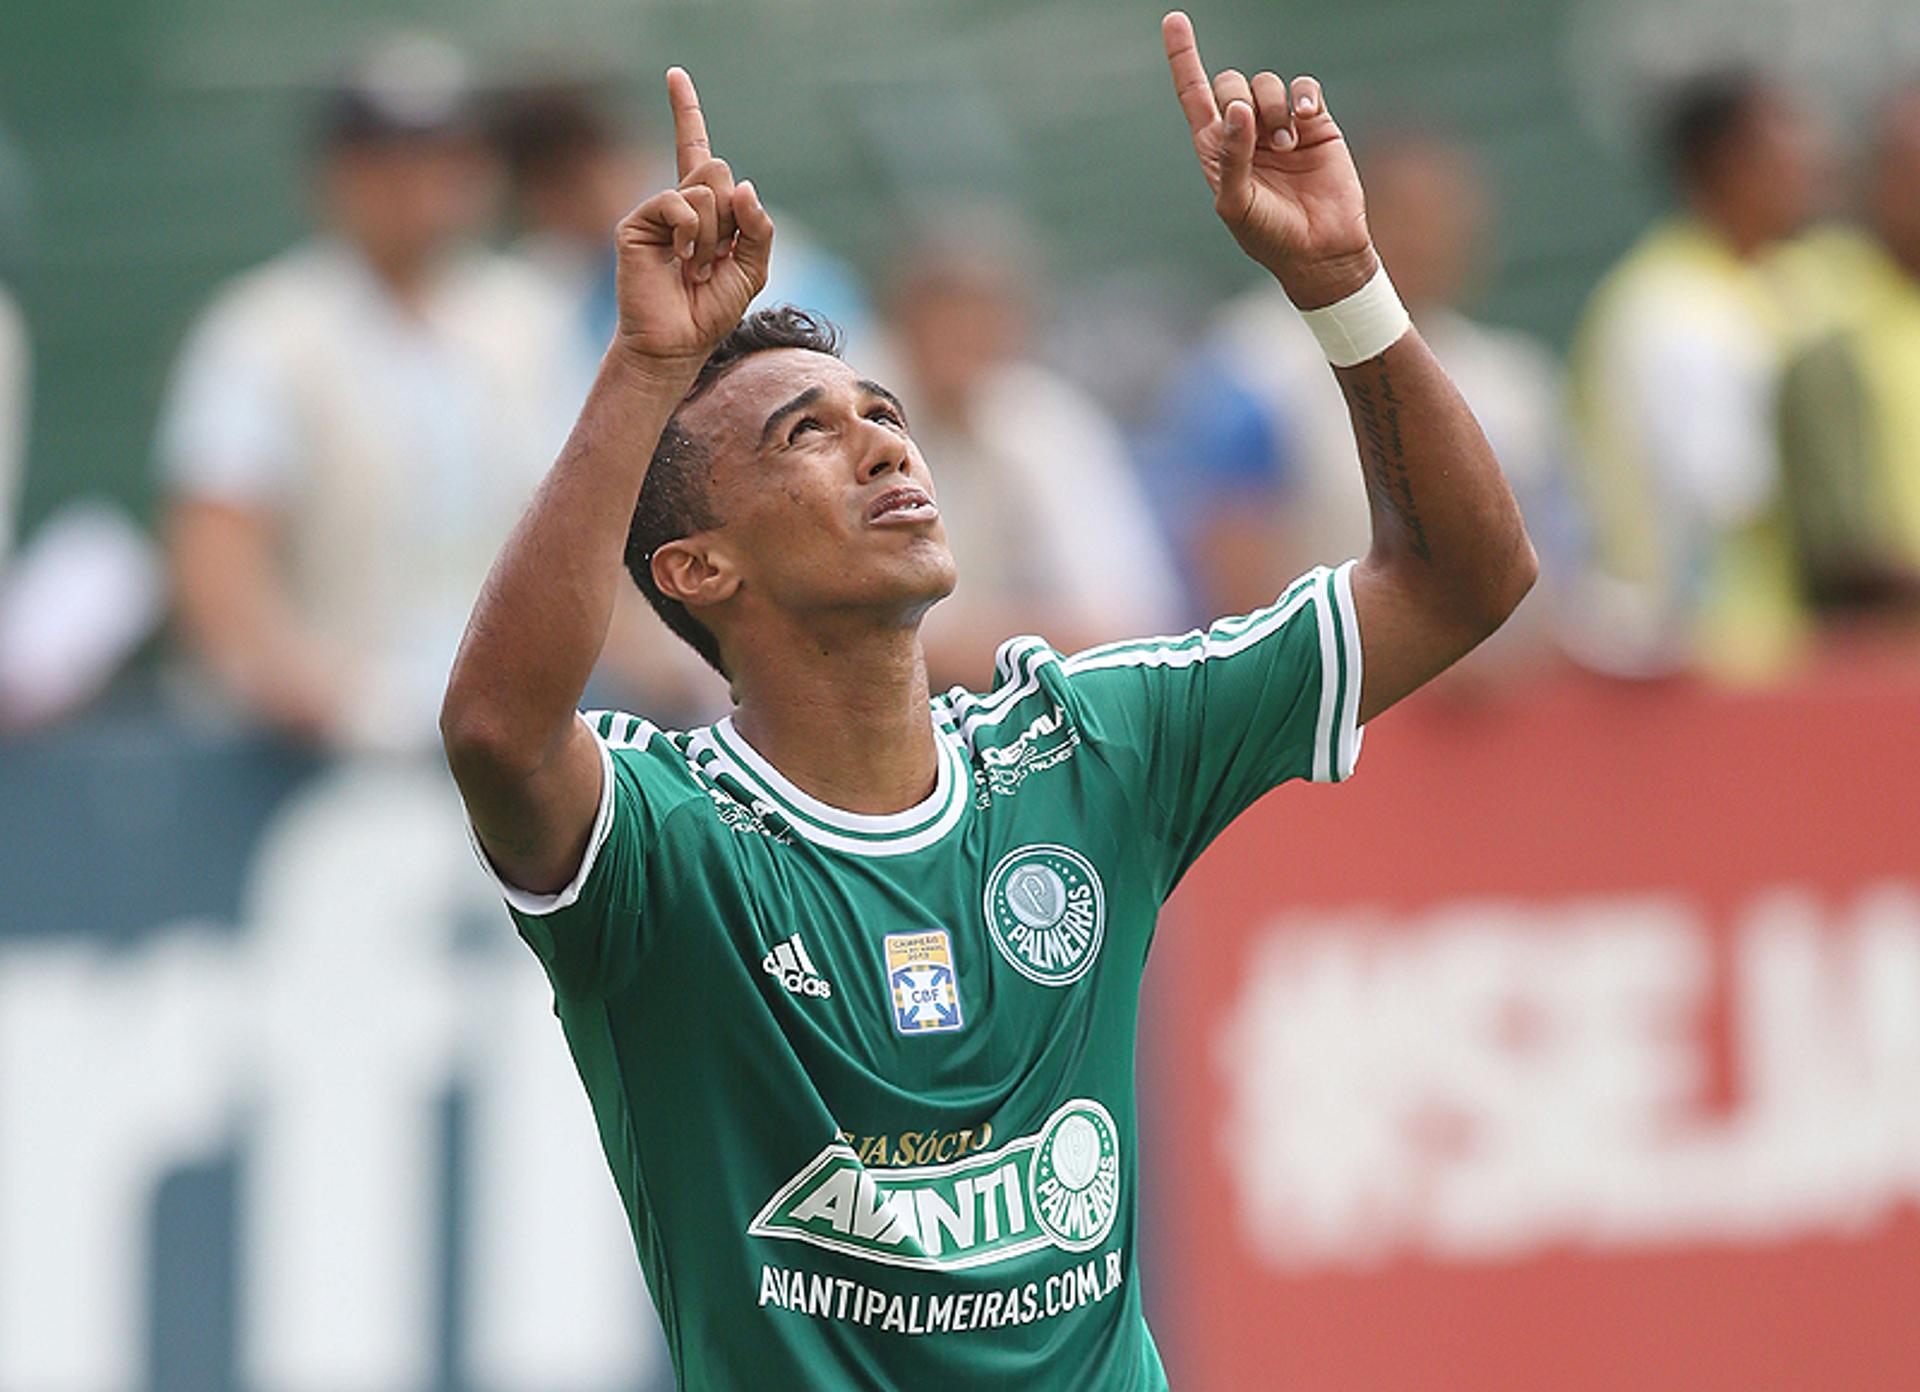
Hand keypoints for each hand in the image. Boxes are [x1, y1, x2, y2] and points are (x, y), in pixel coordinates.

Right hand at [611, 67, 774, 369]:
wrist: (677, 343)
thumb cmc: (711, 310)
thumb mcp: (752, 268)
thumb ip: (757, 228)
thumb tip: (743, 186)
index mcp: (705, 209)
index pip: (696, 150)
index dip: (686, 112)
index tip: (674, 75)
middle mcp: (678, 203)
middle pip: (718, 169)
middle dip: (732, 215)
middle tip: (716, 256)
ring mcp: (656, 212)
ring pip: (705, 188)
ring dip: (714, 233)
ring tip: (698, 266)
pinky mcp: (636, 222)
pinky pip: (678, 202)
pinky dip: (691, 231)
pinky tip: (682, 259)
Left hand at [1162, 11, 1375, 307]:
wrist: (1319, 249)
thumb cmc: (1269, 235)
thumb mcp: (1236, 204)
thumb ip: (1231, 157)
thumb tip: (1235, 109)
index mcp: (1217, 148)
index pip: (1193, 94)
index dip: (1183, 57)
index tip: (1174, 20)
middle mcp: (1245, 132)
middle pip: (1232, 82)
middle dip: (1241, 97)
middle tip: (1261, 139)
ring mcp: (1280, 126)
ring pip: (1267, 83)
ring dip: (1274, 110)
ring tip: (1286, 147)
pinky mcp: (1314, 124)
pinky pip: (1304, 88)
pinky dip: (1302, 96)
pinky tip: (1305, 120)